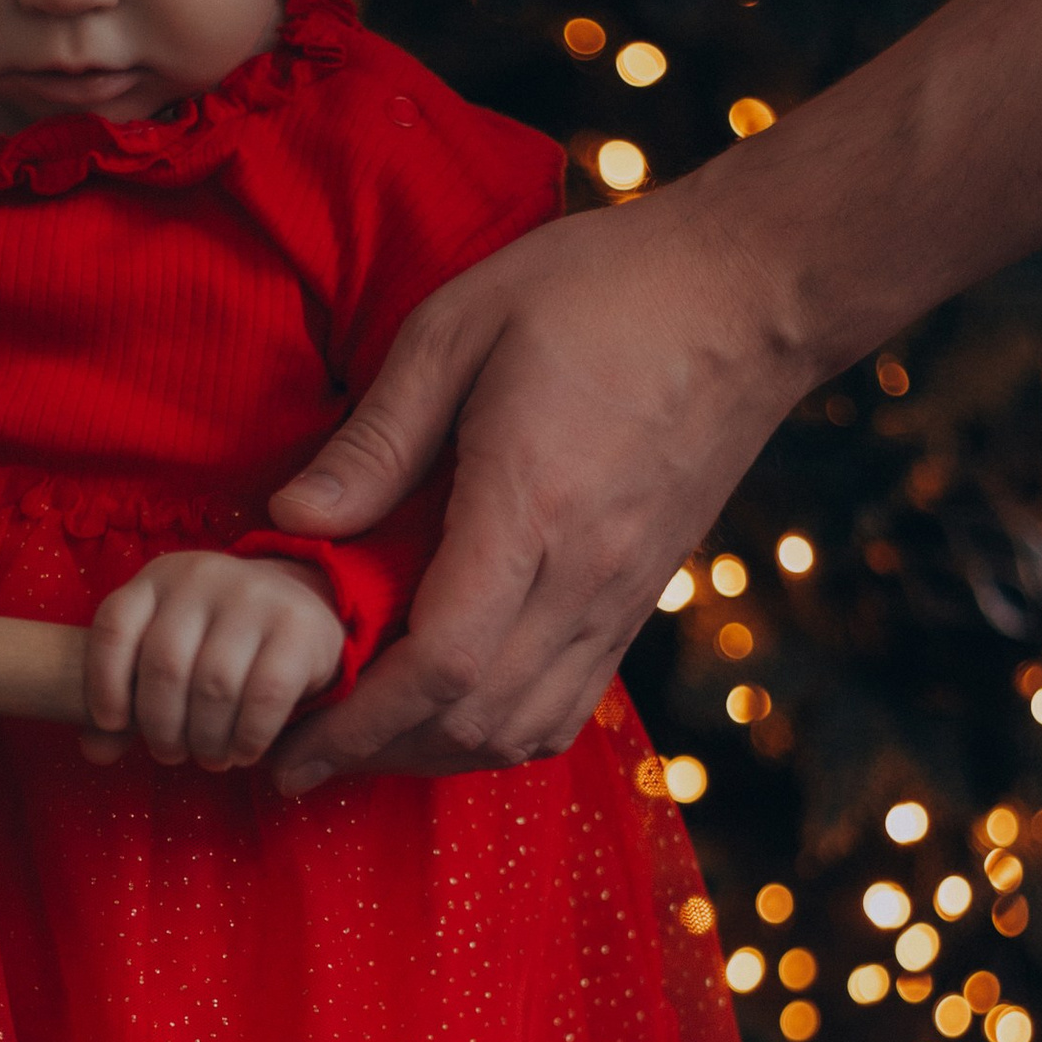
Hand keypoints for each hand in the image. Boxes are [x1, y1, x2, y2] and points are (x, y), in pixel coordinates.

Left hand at [81, 552, 346, 768]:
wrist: (301, 613)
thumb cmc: (218, 646)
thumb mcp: (168, 658)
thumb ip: (127, 699)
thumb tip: (94, 750)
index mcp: (158, 578)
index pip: (114, 627)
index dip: (104, 683)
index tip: (114, 723)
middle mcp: (203, 576)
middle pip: (163, 667)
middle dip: (161, 728)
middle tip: (170, 754)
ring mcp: (254, 596)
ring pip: (212, 686)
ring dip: (205, 740)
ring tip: (208, 757)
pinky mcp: (298, 625)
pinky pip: (263, 696)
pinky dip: (247, 737)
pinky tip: (243, 751)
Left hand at [264, 187, 812, 790]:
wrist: (750, 294)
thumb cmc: (601, 290)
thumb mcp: (458, 329)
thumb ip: (375, 437)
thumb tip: (291, 517)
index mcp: (529, 507)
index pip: (438, 663)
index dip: (359, 721)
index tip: (296, 745)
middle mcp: (584, 574)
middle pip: (472, 719)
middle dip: (378, 751)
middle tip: (305, 749)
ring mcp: (622, 597)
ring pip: (522, 728)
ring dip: (436, 751)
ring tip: (369, 737)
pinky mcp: (642, 599)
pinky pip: (569, 704)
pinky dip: (500, 730)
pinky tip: (453, 709)